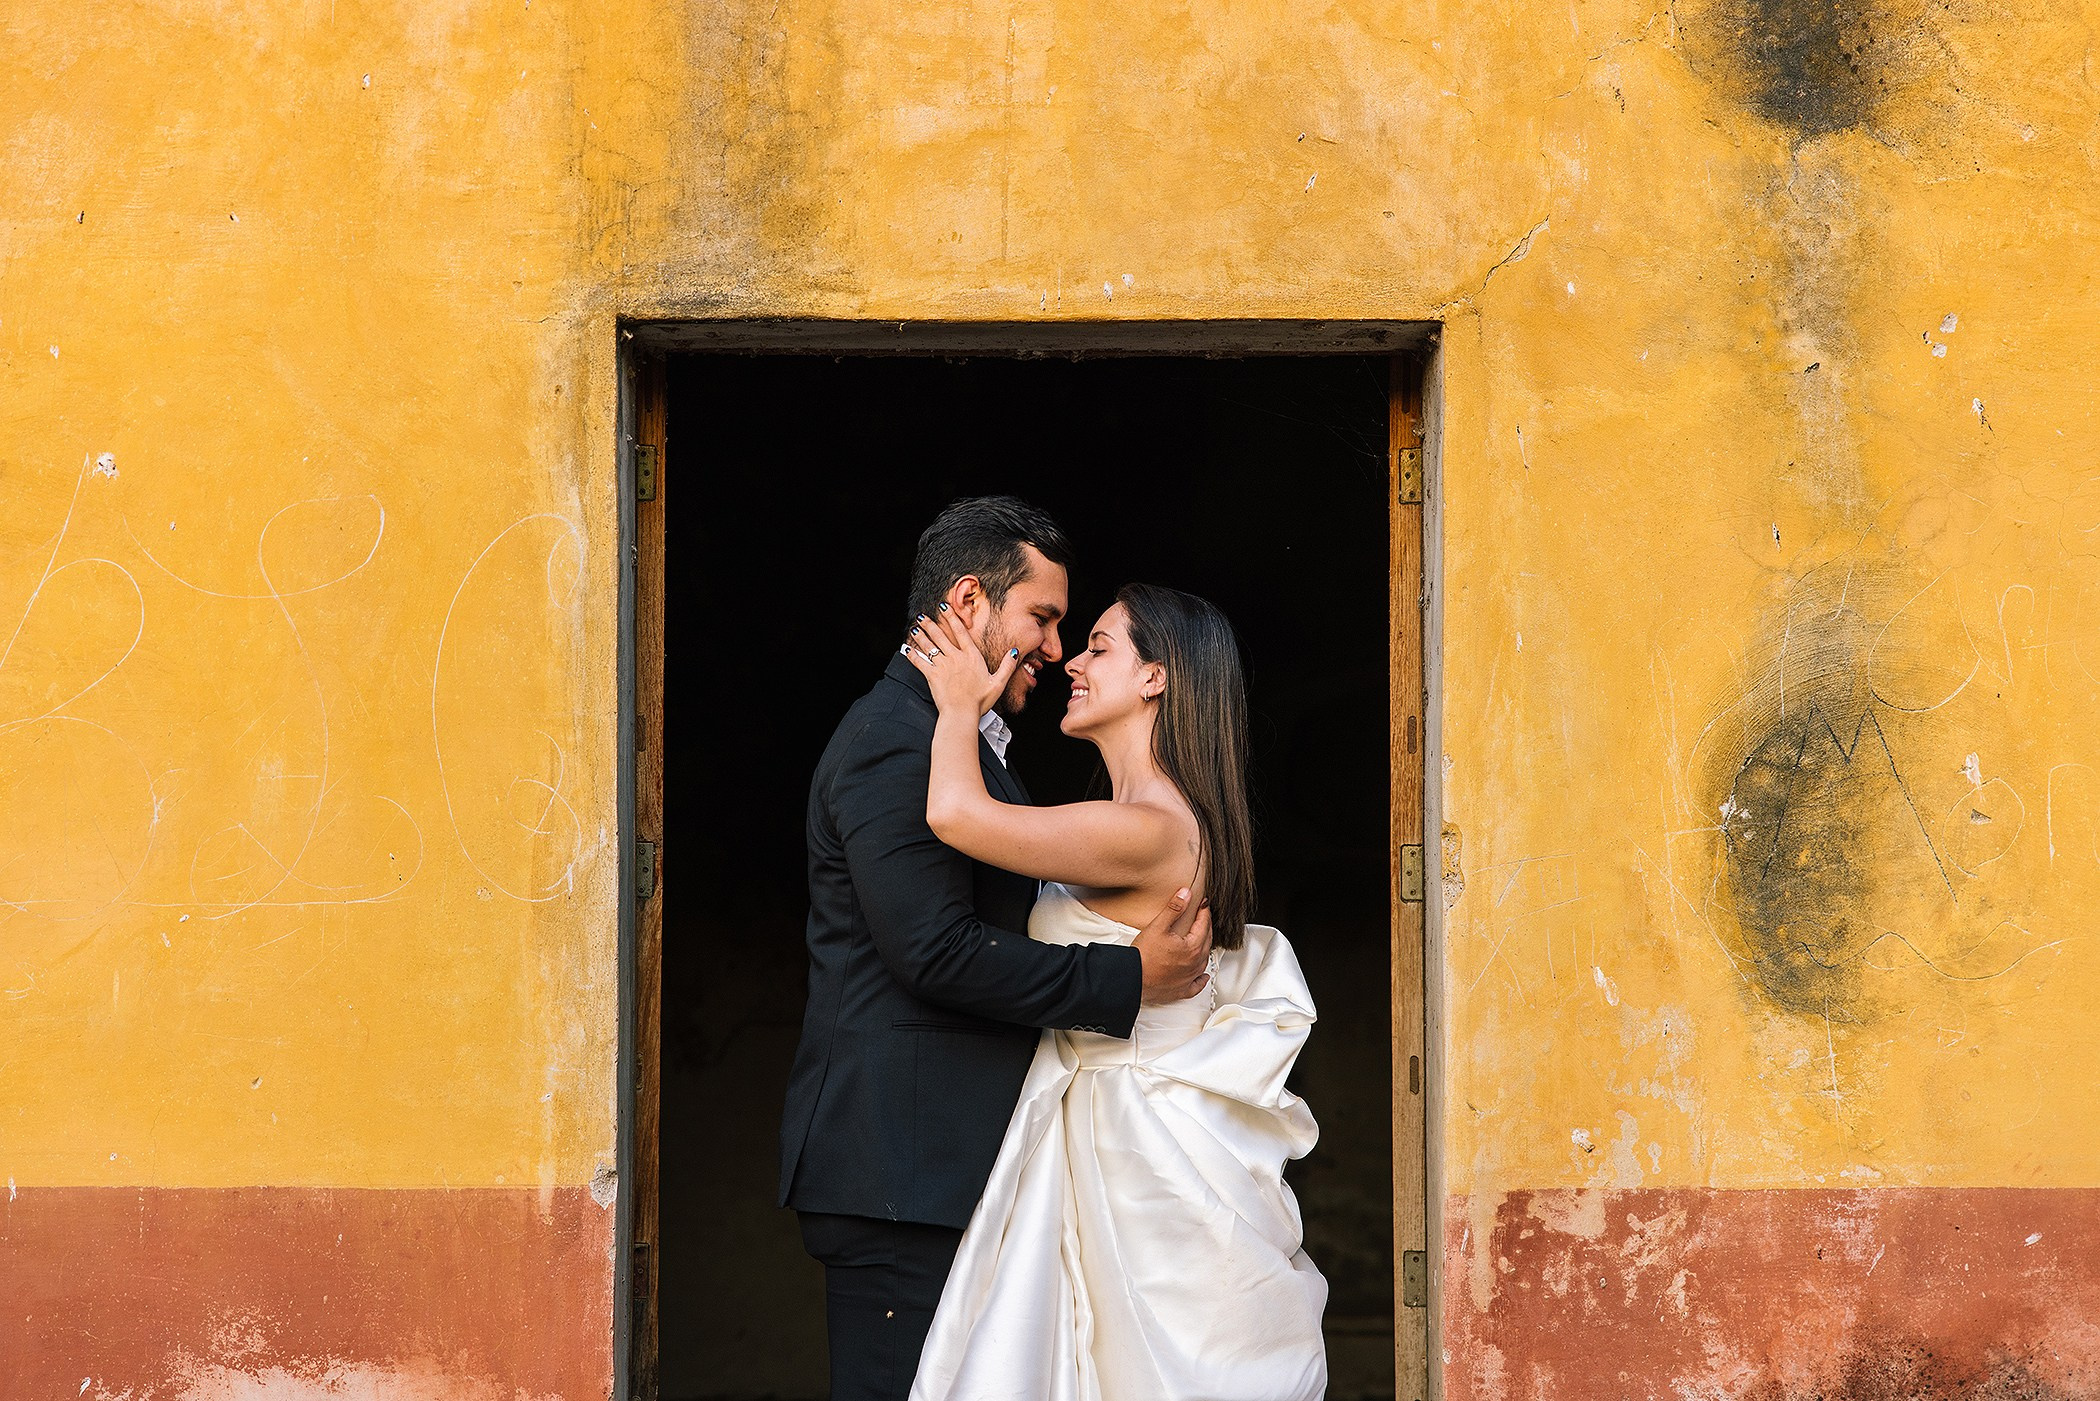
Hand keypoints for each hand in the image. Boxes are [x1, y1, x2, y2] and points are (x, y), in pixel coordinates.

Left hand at [902, 605, 1015, 718]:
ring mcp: (943, 666)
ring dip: (920, 636)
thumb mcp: (998, 683)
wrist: (962, 713)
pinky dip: (912, 655)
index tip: (943, 608)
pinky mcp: (932, 675)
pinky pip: (919, 662)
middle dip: (930, 624)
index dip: (951, 618)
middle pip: (940, 636)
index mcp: (971, 657)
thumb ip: (1007, 666)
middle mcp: (956, 658)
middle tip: (922, 616)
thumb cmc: (980, 701)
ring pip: (929, 646)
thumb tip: (1014, 651)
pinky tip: (906, 649)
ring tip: (914, 628)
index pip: (961, 632)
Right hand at [1134, 887, 1212, 1004]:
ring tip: (1201, 940)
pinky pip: (1197, 985)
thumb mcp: (1158, 926)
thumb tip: (1186, 894)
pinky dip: (1201, 978)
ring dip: (1204, 949)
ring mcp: (1189, 978)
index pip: (1203, 925)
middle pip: (1206, 942)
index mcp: (1192, 947)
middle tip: (1202, 918)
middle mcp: (1195, 964)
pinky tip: (1202, 975)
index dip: (1203, 913)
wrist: (1132, 979)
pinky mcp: (1181, 990)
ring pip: (1203, 961)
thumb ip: (1174, 909)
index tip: (1204, 905)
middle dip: (1205, 928)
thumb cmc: (1144, 956)